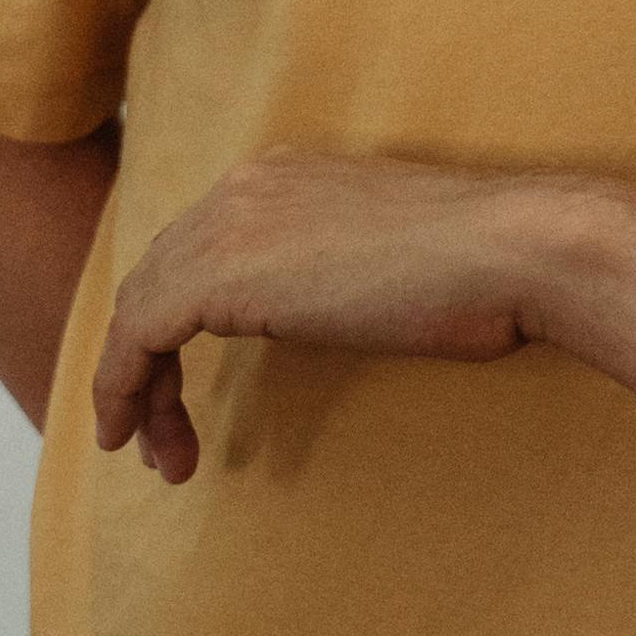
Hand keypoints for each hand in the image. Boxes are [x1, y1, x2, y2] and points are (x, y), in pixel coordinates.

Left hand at [91, 150, 572, 480]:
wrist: (515, 251)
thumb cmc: (486, 270)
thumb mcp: (392, 262)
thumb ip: (340, 273)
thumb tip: (335, 308)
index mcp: (283, 177)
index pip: (198, 250)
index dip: (178, 322)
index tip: (186, 388)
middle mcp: (244, 187)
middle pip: (158, 278)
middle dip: (149, 363)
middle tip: (163, 437)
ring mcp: (229, 225)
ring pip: (138, 312)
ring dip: (137, 392)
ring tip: (159, 458)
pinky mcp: (219, 275)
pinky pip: (136, 337)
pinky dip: (120, 389)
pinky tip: (129, 437)